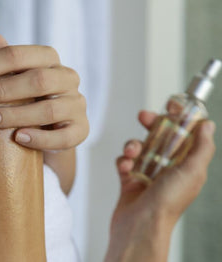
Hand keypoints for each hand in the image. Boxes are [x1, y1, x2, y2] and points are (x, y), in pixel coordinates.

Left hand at [0, 30, 88, 151]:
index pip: (18, 55)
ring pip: (49, 109)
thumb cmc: (23, 96)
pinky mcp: (81, 130)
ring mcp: (76, 104)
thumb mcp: (10, 76)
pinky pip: (64, 136)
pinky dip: (40, 138)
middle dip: (1, 89)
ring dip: (16, 114)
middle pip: (37, 80)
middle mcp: (67, 77)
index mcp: (48, 59)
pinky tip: (17, 138)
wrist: (48, 129)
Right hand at [106, 110, 215, 261]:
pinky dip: (123, 160)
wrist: (140, 225)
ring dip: (133, 144)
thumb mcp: (193, 172)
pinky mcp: (130, 178)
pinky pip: (124, 160)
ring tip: (132, 152)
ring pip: (140, 145)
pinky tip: (126, 167)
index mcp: (187, 164)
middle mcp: (169, 167)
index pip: (186, 133)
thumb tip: (207, 125)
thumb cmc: (168, 203)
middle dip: (151, 124)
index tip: (172, 104)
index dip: (180, 117)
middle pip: (160, 135)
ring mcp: (148, 172)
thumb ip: (201, 147)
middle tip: (145, 117)